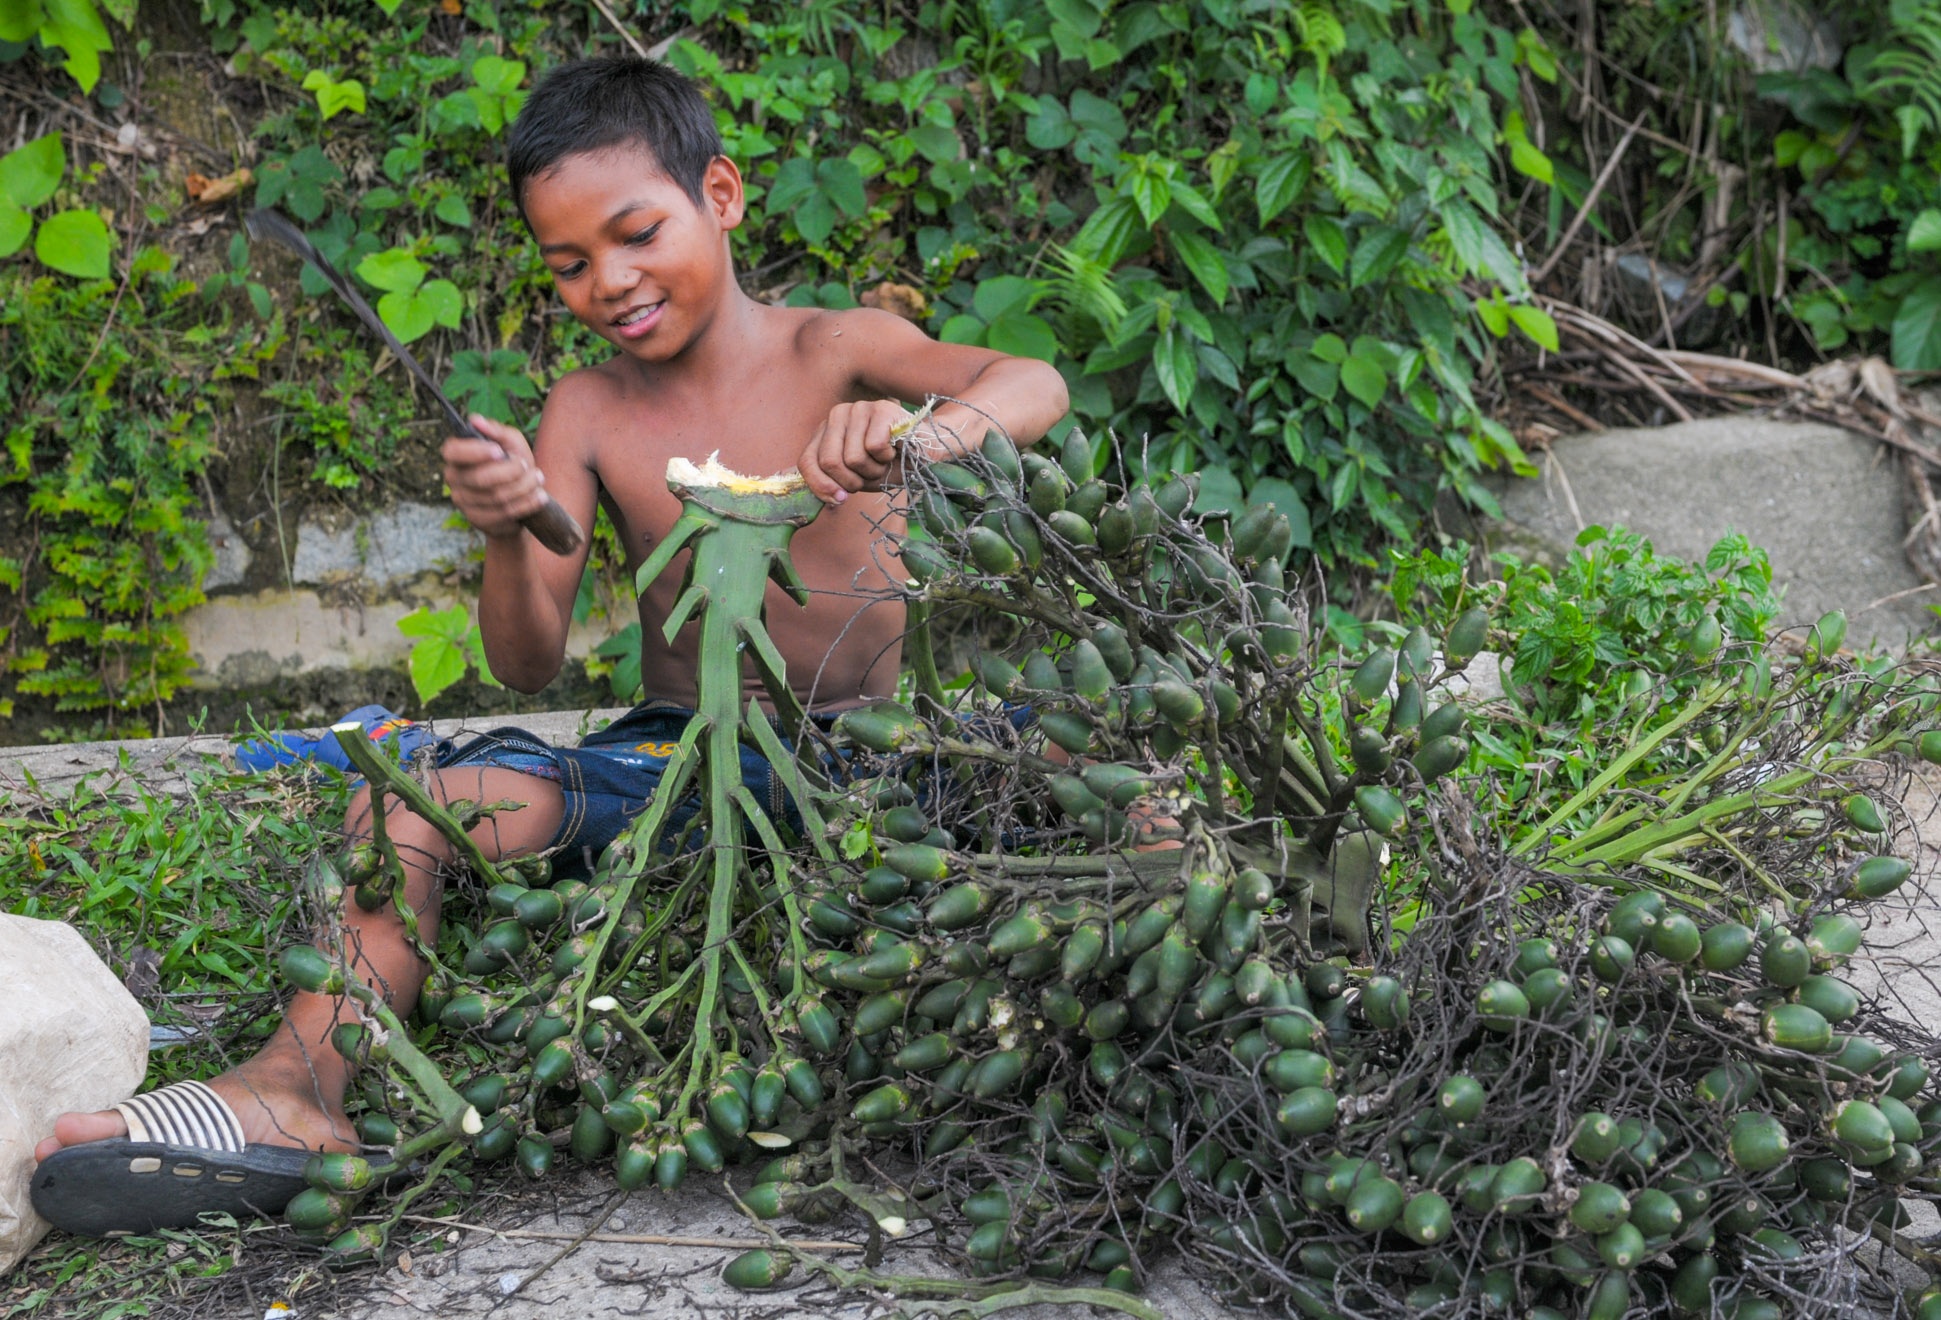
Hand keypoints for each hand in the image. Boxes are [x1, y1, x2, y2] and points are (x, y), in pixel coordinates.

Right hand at [442, 414, 547, 539]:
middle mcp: (454, 478)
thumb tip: (476, 420)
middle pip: (481, 478)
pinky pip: (504, 513)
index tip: (498, 451)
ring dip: (524, 486)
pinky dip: (527, 503)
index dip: (474, 452)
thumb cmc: (512, 464)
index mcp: (457, 456)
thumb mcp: (511, 443)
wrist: (521, 498)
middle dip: (511, 472)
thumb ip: (497, 431)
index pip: (453, 451)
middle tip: (526, 465)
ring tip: (538, 479)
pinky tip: (539, 496)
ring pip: (496, 496)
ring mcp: (464, 502)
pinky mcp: (478, 520)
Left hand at [798, 399, 923, 504]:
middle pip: (829, 461)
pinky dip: (886, 458)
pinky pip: (873, 447)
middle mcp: (838, 414)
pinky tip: (894, 449)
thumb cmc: (890, 466)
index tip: (839, 499)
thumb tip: (823, 495)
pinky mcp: (881, 409)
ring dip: (873, 470)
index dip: (820, 486)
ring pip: (852, 458)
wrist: (927, 454)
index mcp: (826, 430)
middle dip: (851, 480)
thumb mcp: (856, 478)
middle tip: (870, 475)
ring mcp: (859, 408)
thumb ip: (833, 482)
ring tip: (884, 461)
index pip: (807, 461)